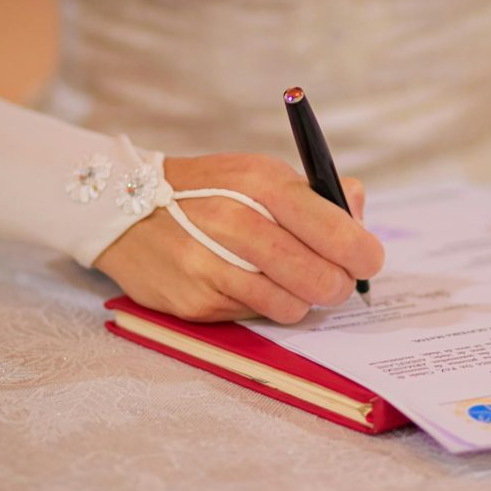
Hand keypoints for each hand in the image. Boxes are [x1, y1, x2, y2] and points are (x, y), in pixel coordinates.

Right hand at [95, 154, 383, 322]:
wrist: (122, 209)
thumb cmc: (209, 192)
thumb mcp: (259, 173)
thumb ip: (316, 194)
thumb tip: (360, 218)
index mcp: (261, 184)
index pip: (335, 231)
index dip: (363, 254)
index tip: (367, 260)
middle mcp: (236, 222)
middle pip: (321, 278)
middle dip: (338, 286)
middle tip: (333, 281)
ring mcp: (211, 266)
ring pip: (292, 307)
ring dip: (302, 301)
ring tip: (289, 282)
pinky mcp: (195, 302)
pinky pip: (254, 317)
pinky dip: (263, 307)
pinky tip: (248, 285)